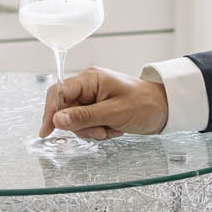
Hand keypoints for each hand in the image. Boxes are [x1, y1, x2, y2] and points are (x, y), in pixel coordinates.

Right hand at [40, 67, 169, 139]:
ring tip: (111, 130)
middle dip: (81, 126)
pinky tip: (114, 129)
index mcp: (90, 79)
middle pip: (66, 109)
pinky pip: (87, 124)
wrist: (165, 109)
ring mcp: (93, 98)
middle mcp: (88, 86)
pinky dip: (98, 131)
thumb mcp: (114, 113)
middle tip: (100, 132)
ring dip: (92, 130)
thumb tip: (57, 120)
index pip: (59, 92)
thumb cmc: (144, 104)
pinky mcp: (98, 109)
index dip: (50, 112)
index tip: (47, 132)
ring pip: (76, 120)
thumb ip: (84, 116)